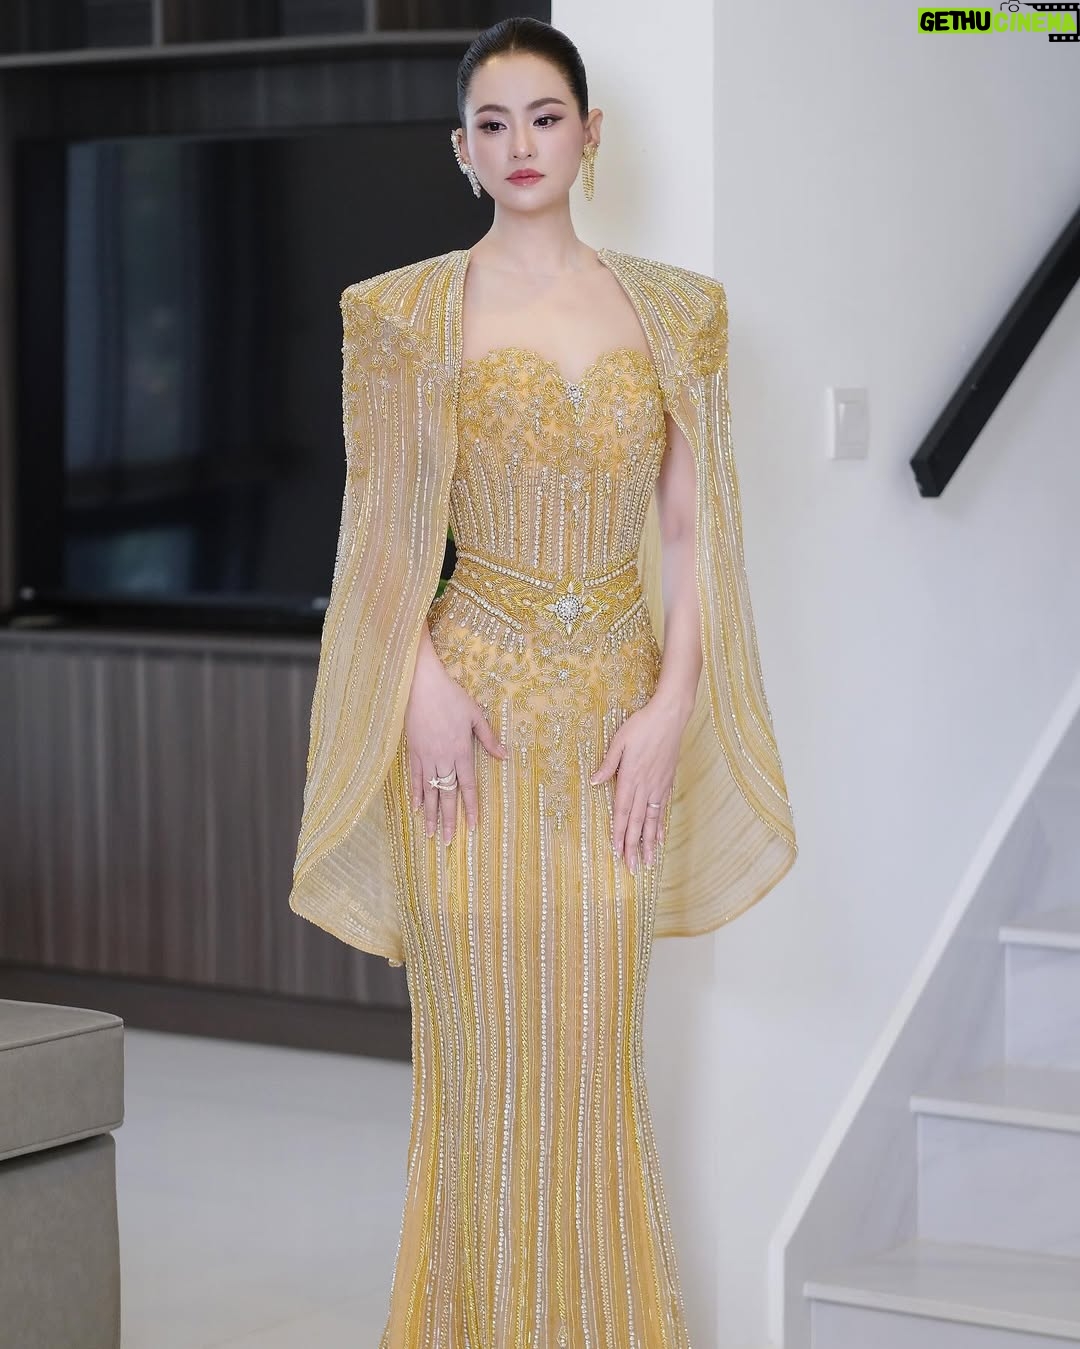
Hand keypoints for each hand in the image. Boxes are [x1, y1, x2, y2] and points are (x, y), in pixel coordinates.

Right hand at [405, 626, 506, 842]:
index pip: (467, 784)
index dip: (470, 806)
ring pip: (430, 791)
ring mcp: (426, 756)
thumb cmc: (451, 696)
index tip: (472, 826)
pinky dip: (416, 794)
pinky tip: (417, 809)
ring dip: (431, 814)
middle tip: (448, 841)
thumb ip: (488, 738)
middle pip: (447, 794)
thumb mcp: (475, 714)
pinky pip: (415, 778)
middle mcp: (443, 758)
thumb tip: (505, 756)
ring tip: (431, 834)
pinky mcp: (413, 751)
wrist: (420, 684)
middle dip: (449, 819)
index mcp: (461, 750)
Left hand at [588, 693, 688, 871]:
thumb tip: (594, 781)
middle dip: (633, 846)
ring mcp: (658, 785)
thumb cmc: (642, 725)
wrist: (671, 716)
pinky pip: (662, 809)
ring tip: (650, 862)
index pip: (622, 812)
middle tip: (633, 868)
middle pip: (637, 822)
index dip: (619, 833)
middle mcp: (645, 786)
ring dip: (649, 842)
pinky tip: (659, 837)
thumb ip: (608, 763)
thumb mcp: (619, 741)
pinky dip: (659, 825)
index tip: (616, 852)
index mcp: (631, 778)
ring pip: (652, 820)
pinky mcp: (668, 781)